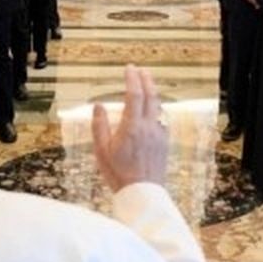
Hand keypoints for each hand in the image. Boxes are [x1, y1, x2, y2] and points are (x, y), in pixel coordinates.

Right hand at [91, 65, 167, 190]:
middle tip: (141, 70)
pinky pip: (162, 119)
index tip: (129, 68)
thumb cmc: (118, 173)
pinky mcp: (164, 142)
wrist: (142, 193)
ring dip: (153, 92)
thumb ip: (99, 125)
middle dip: (146, 80)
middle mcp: (148, 127)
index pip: (134, 95)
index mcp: (132, 126)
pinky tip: (153, 108)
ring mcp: (159, 134)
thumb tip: (98, 106)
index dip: (132, 79)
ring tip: (148, 84)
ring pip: (158, 106)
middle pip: (151, 96)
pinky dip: (157, 108)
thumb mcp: (102, 150)